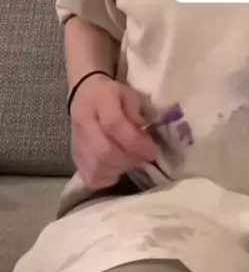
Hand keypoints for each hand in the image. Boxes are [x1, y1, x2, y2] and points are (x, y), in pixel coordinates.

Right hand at [70, 74, 158, 188]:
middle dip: (129, 159)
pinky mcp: (75, 157)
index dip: (135, 143)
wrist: (85, 94)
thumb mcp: (129, 94)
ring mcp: (76, 142)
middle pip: (104, 151)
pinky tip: (116, 168)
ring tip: (131, 161)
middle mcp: (84, 122)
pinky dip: (107, 177)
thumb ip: (136, 113)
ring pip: (97, 167)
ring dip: (120, 169)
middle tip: (143, 158)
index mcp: (99, 100)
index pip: (114, 126)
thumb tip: (142, 136)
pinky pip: (90, 177)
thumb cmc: (111, 94)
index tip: (152, 152)